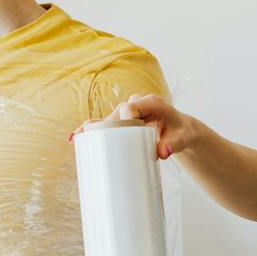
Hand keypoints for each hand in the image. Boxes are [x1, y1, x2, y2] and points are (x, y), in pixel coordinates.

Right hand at [75, 94, 194, 160]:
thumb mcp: (181, 138)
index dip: (123, 116)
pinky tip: (75, 138)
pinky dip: (91, 130)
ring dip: (94, 129)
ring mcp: (127, 112)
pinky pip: (105, 124)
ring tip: (77, 139)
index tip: (118, 129)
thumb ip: (174, 144)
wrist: (180, 130)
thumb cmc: (181, 132)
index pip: (132, 107)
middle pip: (116, 114)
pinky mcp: (122, 121)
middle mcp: (136, 104)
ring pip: (108, 120)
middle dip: (104, 127)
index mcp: (151, 102)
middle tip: (94, 142)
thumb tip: (163, 153)